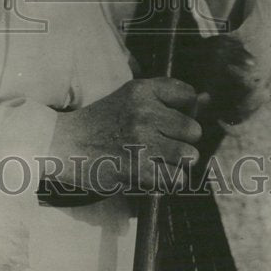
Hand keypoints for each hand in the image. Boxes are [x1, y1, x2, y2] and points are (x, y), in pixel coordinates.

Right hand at [47, 78, 210, 193]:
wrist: (64, 144)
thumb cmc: (102, 122)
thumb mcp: (130, 99)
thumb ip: (167, 98)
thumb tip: (207, 99)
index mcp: (142, 89)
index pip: (189, 95)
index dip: (185, 111)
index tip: (170, 119)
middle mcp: (144, 111)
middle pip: (193, 129)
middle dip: (183, 140)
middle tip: (163, 144)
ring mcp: (141, 140)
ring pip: (189, 155)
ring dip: (177, 162)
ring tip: (158, 160)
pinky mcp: (137, 168)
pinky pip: (176, 178)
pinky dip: (167, 180)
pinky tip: (151, 173)